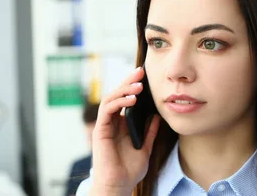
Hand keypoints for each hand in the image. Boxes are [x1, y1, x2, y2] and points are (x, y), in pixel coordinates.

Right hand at [90, 67, 160, 194]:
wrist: (118, 185)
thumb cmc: (129, 170)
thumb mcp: (146, 148)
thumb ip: (150, 132)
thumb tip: (157, 116)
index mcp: (121, 125)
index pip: (125, 100)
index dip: (133, 87)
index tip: (145, 76)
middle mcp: (112, 122)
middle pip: (117, 95)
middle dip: (128, 81)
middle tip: (140, 71)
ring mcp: (105, 125)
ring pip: (110, 99)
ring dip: (124, 89)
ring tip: (138, 86)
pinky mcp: (100, 130)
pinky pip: (107, 110)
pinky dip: (119, 102)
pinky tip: (131, 100)